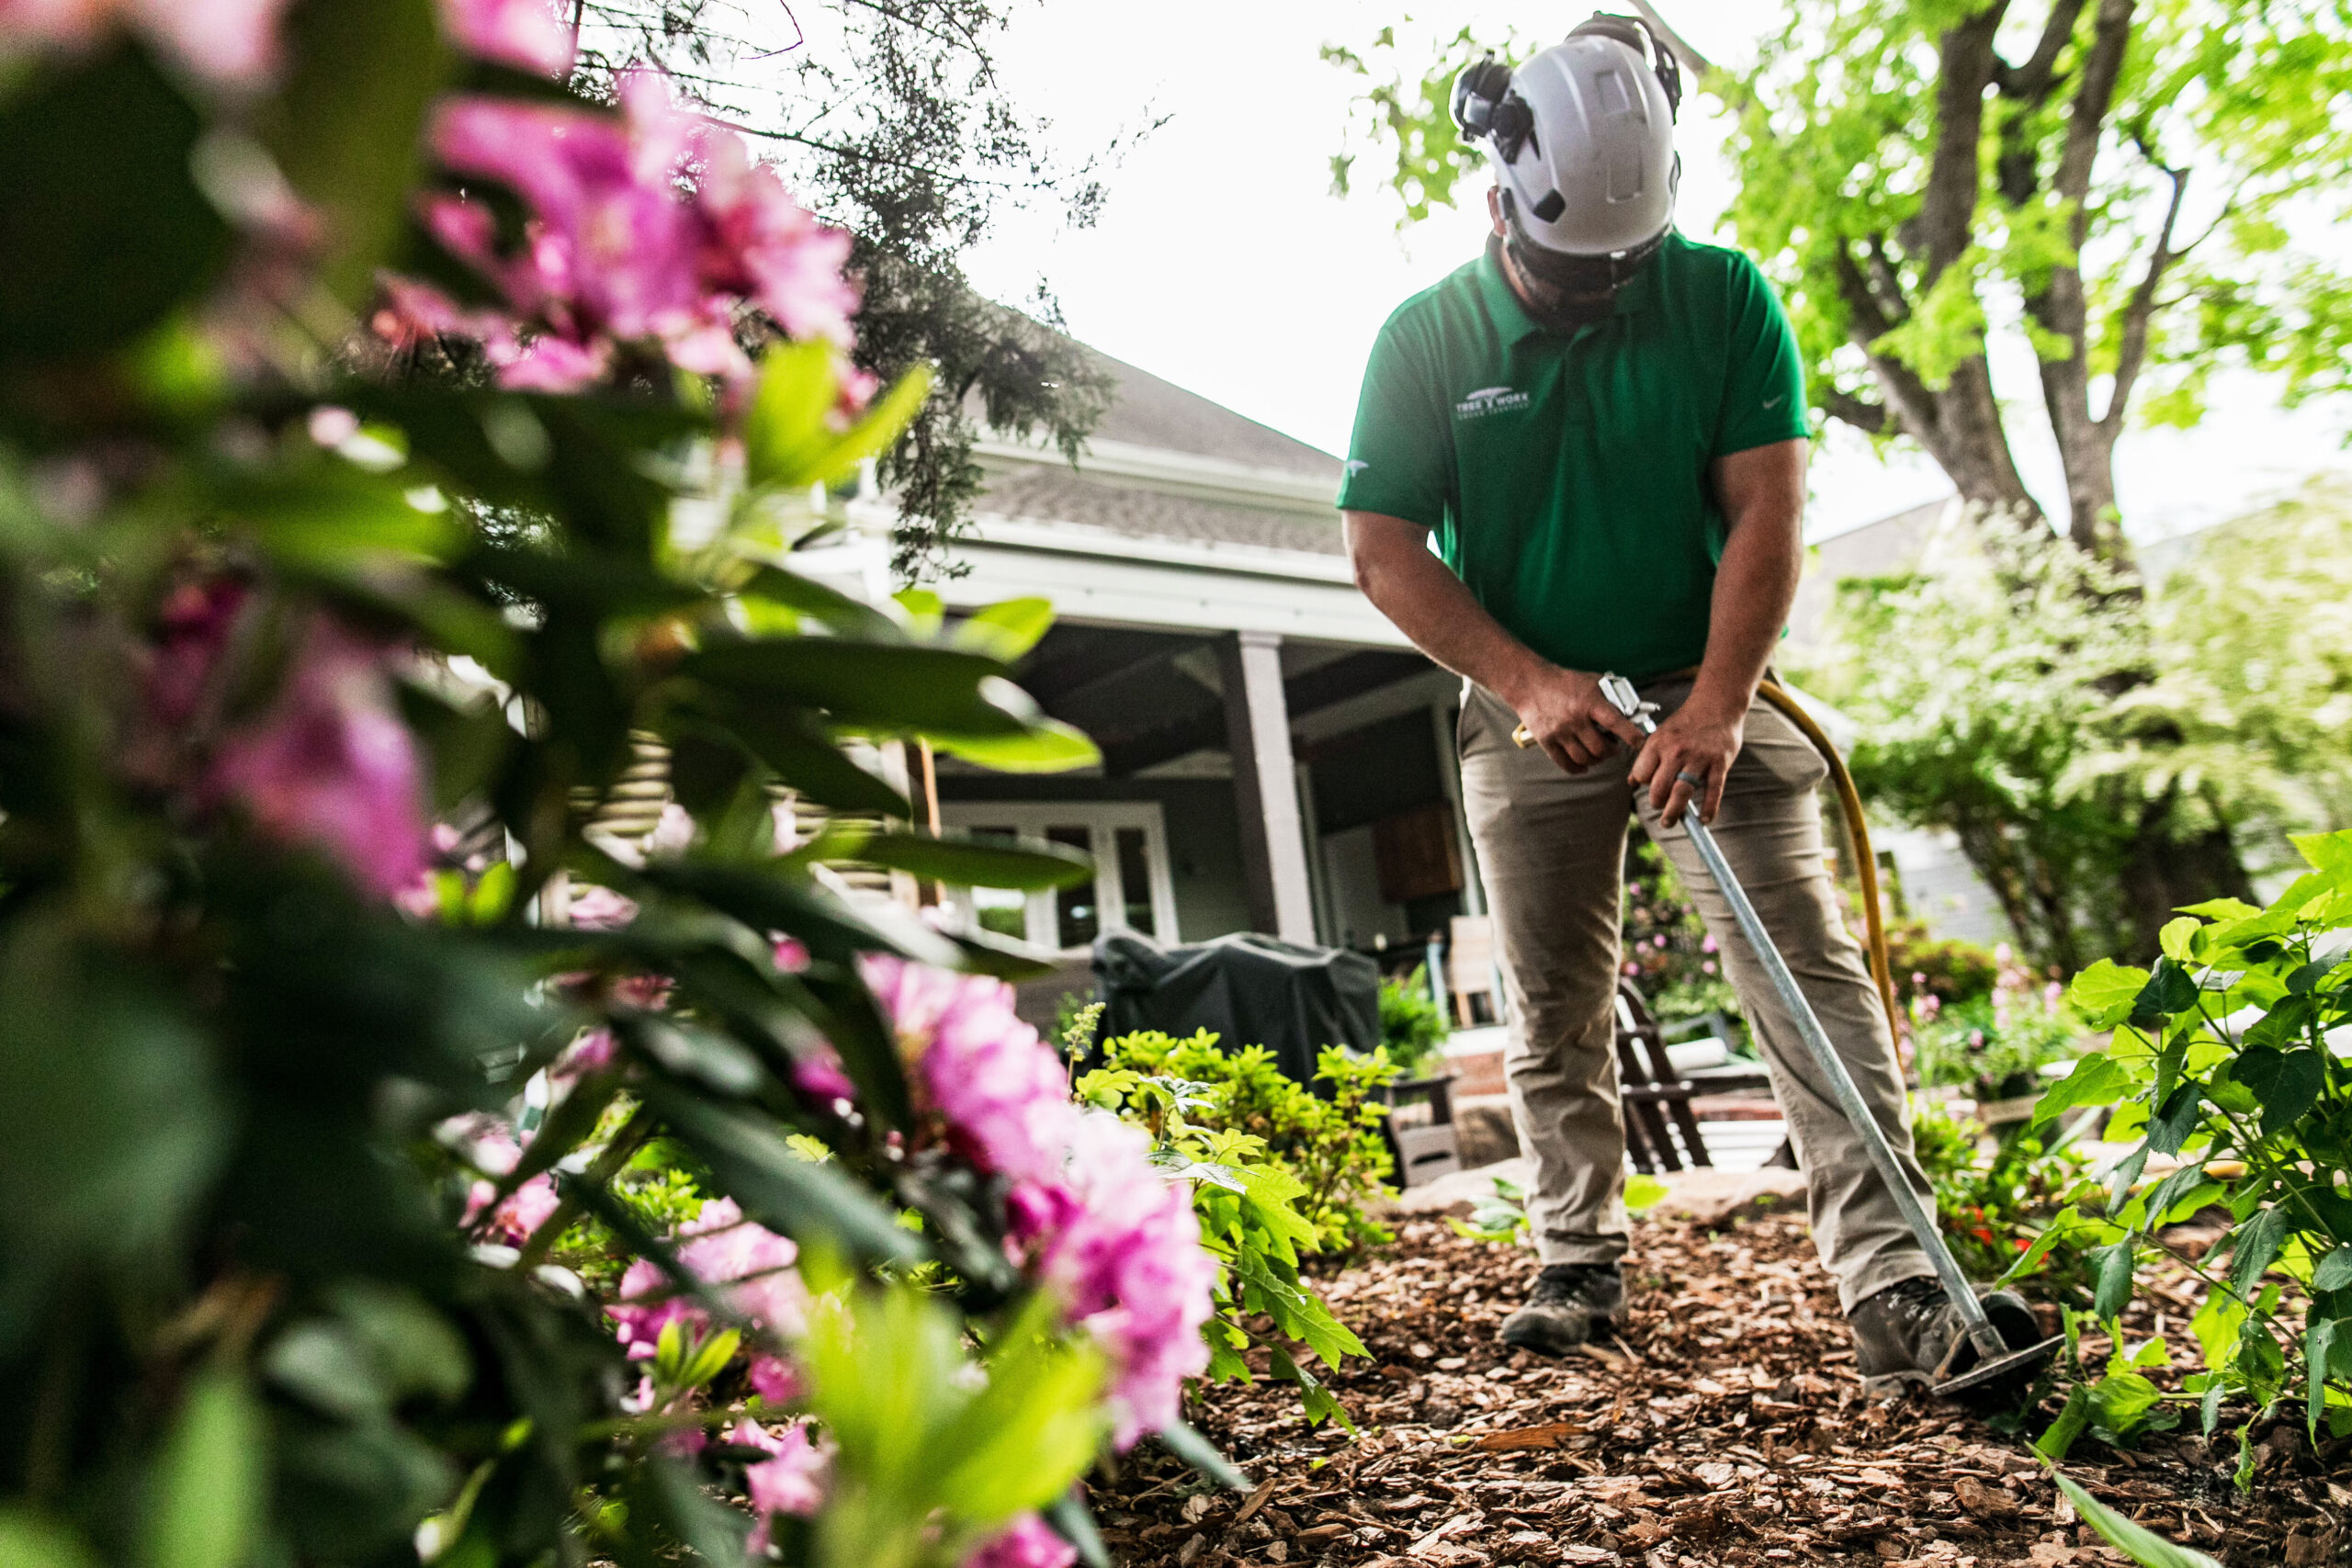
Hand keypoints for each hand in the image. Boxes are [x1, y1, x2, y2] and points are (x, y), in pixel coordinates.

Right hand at [1503, 664, 1645, 774]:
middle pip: (1600, 749)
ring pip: (1585, 759)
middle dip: (1612, 751)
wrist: (1530, 684)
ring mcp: (1559, 732)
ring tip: (1598, 753)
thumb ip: (1611, 696)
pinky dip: (1578, 768)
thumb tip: (1632, 711)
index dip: (1630, 735)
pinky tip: (1583, 765)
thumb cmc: (1565, 682)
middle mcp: (1574, 718)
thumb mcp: (1591, 681)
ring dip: (1596, 760)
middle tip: (1613, 747)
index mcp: (1589, 701)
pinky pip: (1566, 764)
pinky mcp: (1546, 741)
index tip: (1640, 742)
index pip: (1615, 722)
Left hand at [1630, 694, 1744, 826]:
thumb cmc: (1687, 722)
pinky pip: (1713, 791)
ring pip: (1681, 793)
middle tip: (1660, 809)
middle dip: (1656, 803)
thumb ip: (1647, 757)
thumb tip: (1632, 782)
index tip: (1650, 787)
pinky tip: (1703, 819)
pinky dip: (1708, 808)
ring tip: (1668, 822)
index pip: (1641, 774)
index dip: (1644, 784)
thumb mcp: (1661, 734)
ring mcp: (1698, 758)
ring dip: (1673, 812)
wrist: (1717, 704)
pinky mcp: (1719, 763)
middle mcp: (1676, 751)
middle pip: (1659, 788)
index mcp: (1658, 743)